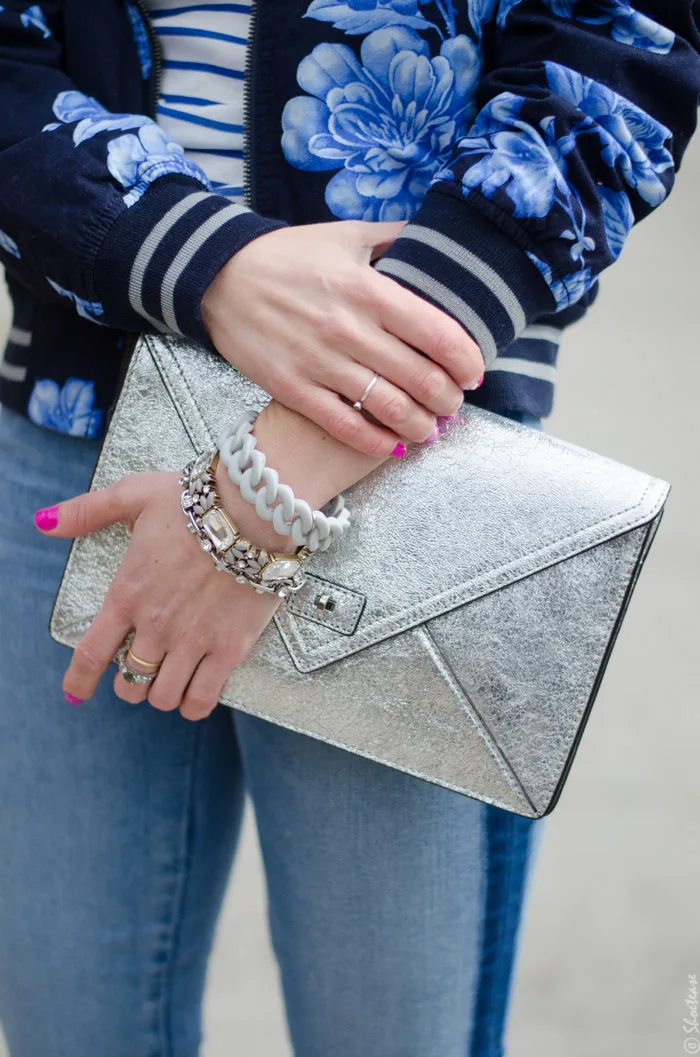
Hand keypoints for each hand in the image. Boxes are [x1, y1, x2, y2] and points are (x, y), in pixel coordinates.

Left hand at [39, 472, 281, 720]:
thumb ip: (88, 511)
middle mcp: (156, 626)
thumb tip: (45, 522)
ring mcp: (192, 640)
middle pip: (129, 684)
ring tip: (170, 680)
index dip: (79, 681)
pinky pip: (203, 698)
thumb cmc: (195, 501)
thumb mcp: (134, 495)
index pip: (92, 654)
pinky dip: (194, 704)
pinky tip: (195, 694)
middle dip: (130, 684)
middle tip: (142, 670)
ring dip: (162, 694)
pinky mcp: (229, 648)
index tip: (75, 693)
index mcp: (127, 594)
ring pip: (163, 696)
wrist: (253, 511)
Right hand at [201, 220, 483, 457]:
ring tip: (432, 427)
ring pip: (388, 408)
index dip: (465, 359)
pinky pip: (345, 425)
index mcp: (367, 289)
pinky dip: (376, 441)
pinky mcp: (293, 389)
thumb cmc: (287, 256)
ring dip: (421, 425)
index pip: (436, 332)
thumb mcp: (344, 235)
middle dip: (448, 398)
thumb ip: (394, 238)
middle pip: (420, 377)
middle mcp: (348, 329)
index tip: (475, 372)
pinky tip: (394, 444)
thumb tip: (436, 240)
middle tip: (455, 403)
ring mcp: (319, 363)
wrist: (218, 277)